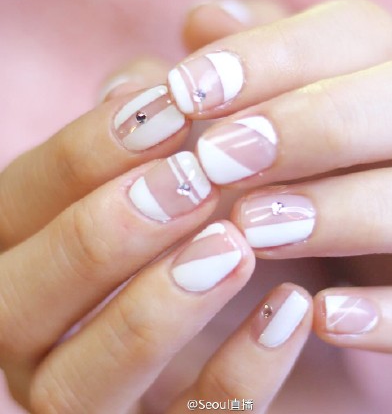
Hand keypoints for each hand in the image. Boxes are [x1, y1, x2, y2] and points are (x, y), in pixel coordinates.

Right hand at [0, 50, 314, 413]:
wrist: (229, 300)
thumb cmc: (192, 211)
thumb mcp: (169, 154)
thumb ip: (153, 115)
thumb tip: (146, 81)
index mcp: (22, 257)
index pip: (19, 200)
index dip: (87, 150)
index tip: (171, 105)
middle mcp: (33, 335)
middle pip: (21, 301)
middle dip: (105, 234)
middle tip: (191, 181)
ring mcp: (91, 398)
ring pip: (81, 381)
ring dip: (157, 310)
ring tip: (233, 247)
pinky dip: (240, 374)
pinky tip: (292, 308)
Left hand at [169, 0, 391, 402]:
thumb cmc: (329, 167)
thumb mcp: (287, 113)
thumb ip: (252, 70)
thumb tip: (203, 17)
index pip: (354, 32)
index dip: (267, 57)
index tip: (186, 90)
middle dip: (316, 125)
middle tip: (220, 159)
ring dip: (347, 212)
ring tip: (253, 230)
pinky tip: (325, 318)